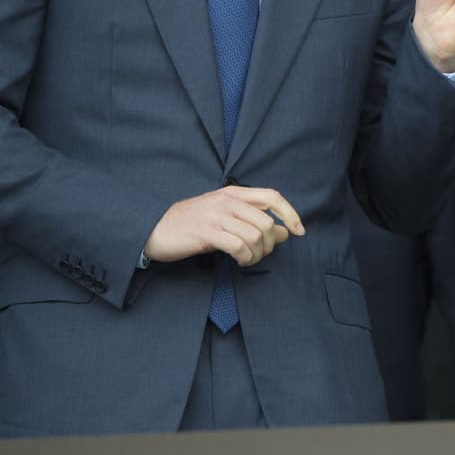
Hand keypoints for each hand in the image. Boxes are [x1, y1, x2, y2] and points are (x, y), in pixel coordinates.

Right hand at [143, 186, 304, 265]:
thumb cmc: (192, 224)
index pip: (272, 196)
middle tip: (260, 254)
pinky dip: (245, 257)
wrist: (155, 228)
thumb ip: (254, 221)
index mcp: (234, 193)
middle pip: (267, 222)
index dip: (290, 213)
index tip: (299, 231)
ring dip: (257, 254)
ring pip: (255, 236)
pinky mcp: (207, 233)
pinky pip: (239, 246)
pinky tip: (239, 260)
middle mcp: (228, 200)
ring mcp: (217, 215)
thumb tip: (284, 232)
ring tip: (248, 259)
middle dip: (270, 244)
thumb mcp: (225, 217)